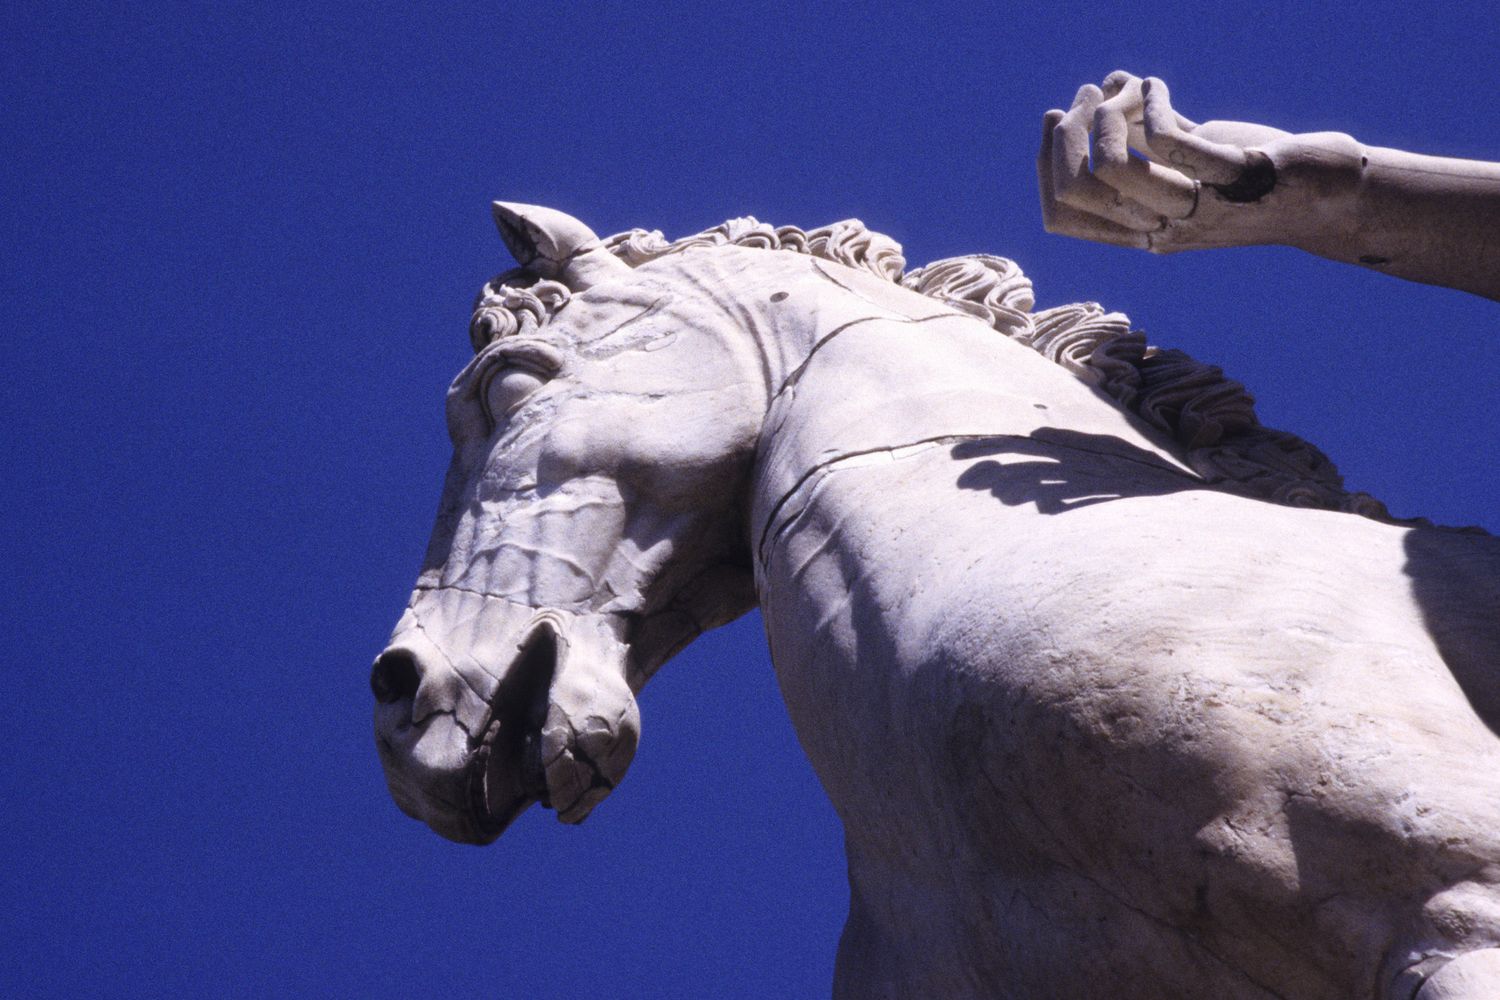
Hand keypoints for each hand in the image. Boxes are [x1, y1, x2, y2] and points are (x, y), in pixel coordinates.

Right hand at [1038, 72, 1363, 252]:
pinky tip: (1158, 86)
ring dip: (1107, 117)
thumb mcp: (1189, 163)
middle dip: (1067, 135)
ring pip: (1113, 168)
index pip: (1060, 216)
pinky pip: (1169, 141)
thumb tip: (1103, 96)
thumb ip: (1146, 143)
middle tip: (1088, 97)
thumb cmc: (1256, 176)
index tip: (1056, 120)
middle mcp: (1162, 230)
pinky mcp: (1234, 178)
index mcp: (1143, 233)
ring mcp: (1197, 208)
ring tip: (1125, 89)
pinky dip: (1153, 104)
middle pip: (1076, 192)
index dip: (1045, 164)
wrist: (1331, 197)